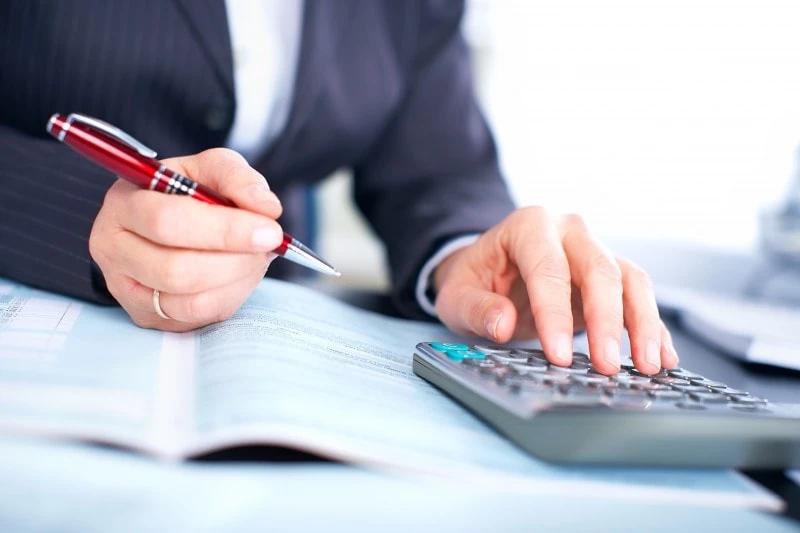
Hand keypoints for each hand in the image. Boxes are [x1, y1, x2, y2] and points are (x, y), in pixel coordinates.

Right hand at [89, 148, 283, 331]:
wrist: (176, 225)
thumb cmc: (192, 192)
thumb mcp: (213, 169)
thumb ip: (239, 179)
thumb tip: (266, 208)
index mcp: (124, 201)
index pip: (168, 221)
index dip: (225, 230)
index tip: (270, 231)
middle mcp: (113, 247)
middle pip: (176, 268)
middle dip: (235, 260)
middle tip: (269, 247)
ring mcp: (125, 287)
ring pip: (187, 300)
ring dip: (235, 280)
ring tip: (255, 258)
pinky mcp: (145, 314)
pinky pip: (194, 318)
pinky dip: (228, 297)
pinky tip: (240, 276)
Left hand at [432, 207, 678, 374]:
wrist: (489, 269)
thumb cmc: (474, 279)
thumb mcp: (456, 295)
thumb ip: (476, 308)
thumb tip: (502, 324)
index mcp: (529, 225)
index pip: (548, 268)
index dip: (554, 313)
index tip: (557, 357)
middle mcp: (569, 231)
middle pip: (600, 270)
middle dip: (606, 321)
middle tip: (607, 366)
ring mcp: (594, 250)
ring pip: (630, 280)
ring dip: (643, 324)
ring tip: (648, 366)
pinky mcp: (610, 277)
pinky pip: (638, 297)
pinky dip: (652, 327)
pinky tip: (661, 357)